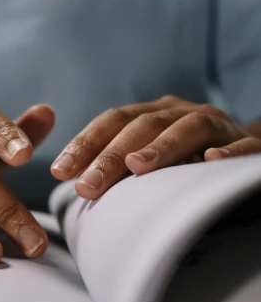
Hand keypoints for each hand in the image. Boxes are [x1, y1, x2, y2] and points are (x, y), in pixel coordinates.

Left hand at [51, 95, 260, 199]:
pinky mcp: (250, 145)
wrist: (247, 155)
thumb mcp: (154, 161)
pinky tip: (211, 161)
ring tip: (137, 167)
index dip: (85, 143)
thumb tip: (76, 188)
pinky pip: (240, 145)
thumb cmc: (189, 164)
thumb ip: (122, 169)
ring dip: (161, 147)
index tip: (59, 170)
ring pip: (188, 128)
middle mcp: (183, 113)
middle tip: (87, 185)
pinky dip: (227, 152)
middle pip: (143, 126)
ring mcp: (218, 126)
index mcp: (155, 114)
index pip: (114, 121)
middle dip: (111, 155)